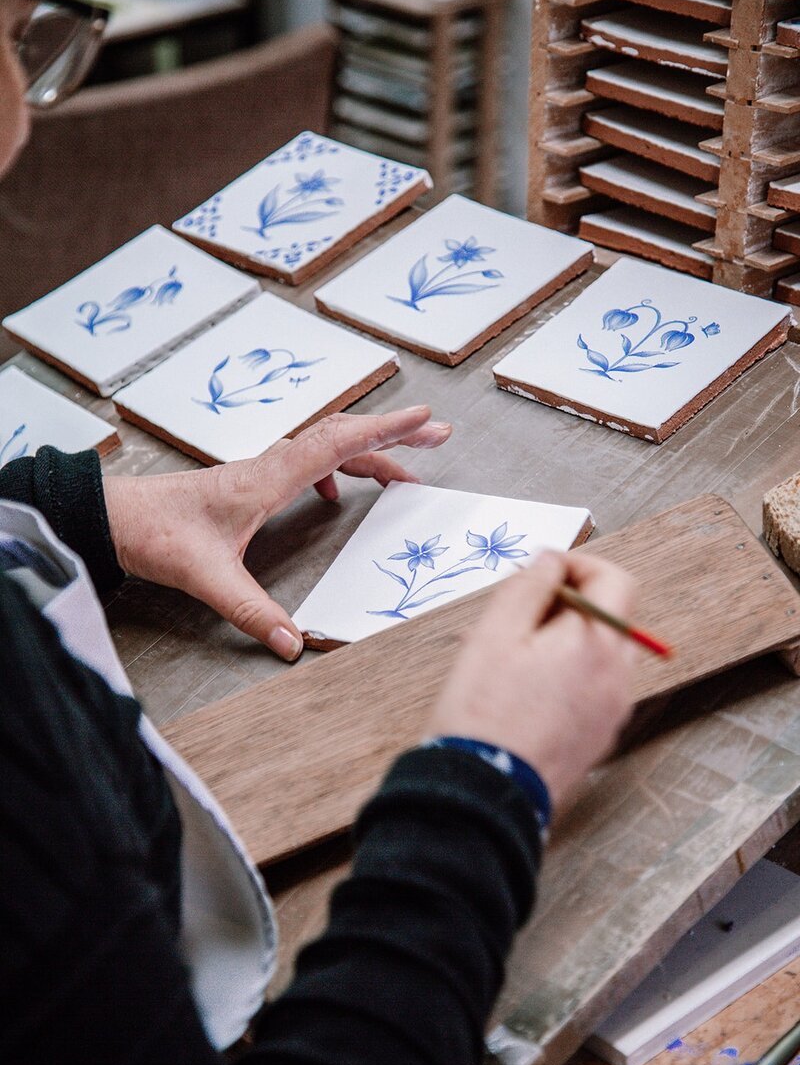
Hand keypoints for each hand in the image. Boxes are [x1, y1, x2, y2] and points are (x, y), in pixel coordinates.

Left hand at [103, 406, 450, 659]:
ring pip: (326, 447)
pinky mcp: (250, 482)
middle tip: (439, 436)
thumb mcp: (207, 577)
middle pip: (344, 436)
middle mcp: (270, 466)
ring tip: (402, 475)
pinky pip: (305, 462)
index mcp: (269, 478)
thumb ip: (252, 611)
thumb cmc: (157, 533)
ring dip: (368, 452)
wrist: (114, 517)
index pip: (340, 442)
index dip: (388, 431)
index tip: (427, 421)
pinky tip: (332, 494)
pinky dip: (333, 468)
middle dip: (395, 434)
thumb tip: (293, 644)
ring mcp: (261, 470)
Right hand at [425, 550, 636, 810]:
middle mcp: (617, 678)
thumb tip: (551, 562)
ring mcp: (611, 713)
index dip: (578, 565)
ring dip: (561, 644)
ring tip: (507, 659)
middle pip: (608, 619)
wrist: (484, 793)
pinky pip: (589, 691)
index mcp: (597, 644)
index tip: (542, 573)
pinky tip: (518, 693)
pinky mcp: (597, 739)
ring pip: (596, 656)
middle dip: (564, 608)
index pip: (615, 580)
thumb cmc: (483, 713)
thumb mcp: (495, 633)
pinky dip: (563, 678)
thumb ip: (529, 586)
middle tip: (515, 617)